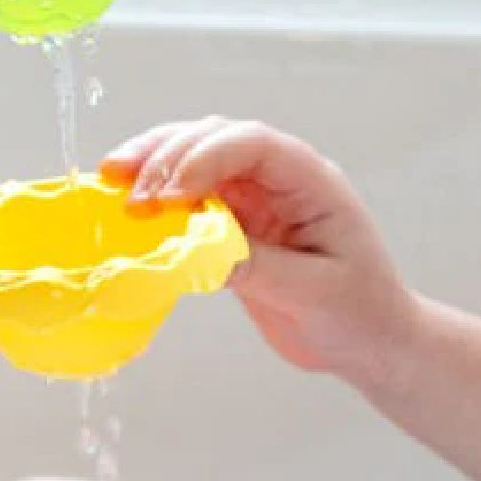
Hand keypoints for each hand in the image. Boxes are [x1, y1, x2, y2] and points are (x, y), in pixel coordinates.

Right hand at [102, 118, 418, 391]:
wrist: (369, 341)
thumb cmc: (359, 313)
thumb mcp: (312, 293)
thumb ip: (258, 267)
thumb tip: (199, 251)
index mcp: (311, 181)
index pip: (253, 145)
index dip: (205, 159)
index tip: (168, 197)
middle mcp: (280, 179)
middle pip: (214, 139)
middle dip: (166, 158)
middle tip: (129, 197)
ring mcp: (254, 198)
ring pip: (194, 161)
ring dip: (152, 168)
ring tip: (112, 186)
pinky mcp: (234, 224)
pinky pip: (188, 200)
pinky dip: (156, 201)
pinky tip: (127, 211)